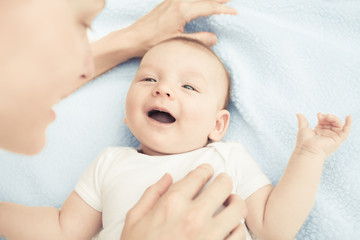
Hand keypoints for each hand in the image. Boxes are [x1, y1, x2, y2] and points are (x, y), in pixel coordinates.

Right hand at [120, 164, 246, 239]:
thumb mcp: (134, 220)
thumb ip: (151, 194)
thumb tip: (167, 177)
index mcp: (172, 204)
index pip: (198, 176)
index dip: (205, 170)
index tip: (208, 171)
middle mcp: (193, 216)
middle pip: (223, 186)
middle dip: (224, 181)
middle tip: (223, 183)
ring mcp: (209, 236)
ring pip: (237, 208)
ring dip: (236, 202)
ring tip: (232, 203)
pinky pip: (239, 234)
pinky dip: (237, 228)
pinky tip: (231, 226)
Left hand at [125, 0, 236, 56]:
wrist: (133, 37)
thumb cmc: (153, 41)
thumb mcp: (178, 42)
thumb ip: (198, 39)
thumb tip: (214, 37)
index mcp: (183, 10)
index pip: (209, 7)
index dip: (223, 10)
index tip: (235, 12)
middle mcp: (178, 1)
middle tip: (230, 0)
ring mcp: (171, 0)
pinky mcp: (166, 2)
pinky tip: (198, 1)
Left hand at [295, 113, 351, 156]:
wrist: (307, 150)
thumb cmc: (304, 142)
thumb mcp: (303, 129)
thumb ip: (302, 121)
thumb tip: (298, 113)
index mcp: (319, 131)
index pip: (324, 121)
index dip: (323, 116)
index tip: (318, 114)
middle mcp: (327, 134)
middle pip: (331, 122)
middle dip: (328, 117)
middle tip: (322, 116)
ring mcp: (333, 137)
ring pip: (337, 125)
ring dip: (334, 118)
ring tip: (327, 116)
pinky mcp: (337, 140)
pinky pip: (345, 132)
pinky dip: (348, 124)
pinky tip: (349, 117)